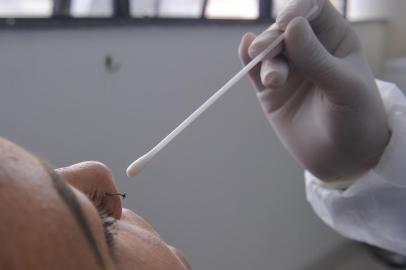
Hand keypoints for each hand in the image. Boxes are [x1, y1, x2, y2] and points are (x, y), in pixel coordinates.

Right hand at [239, 0, 389, 181]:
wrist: (342, 158)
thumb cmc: (356, 119)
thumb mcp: (344, 87)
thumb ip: (317, 59)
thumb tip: (291, 25)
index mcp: (335, 41)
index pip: (314, 10)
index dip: (298, 10)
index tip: (286, 24)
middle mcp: (310, 51)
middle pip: (285, 29)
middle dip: (273, 38)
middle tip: (266, 52)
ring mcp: (289, 70)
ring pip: (269, 50)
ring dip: (265, 59)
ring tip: (274, 82)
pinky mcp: (270, 90)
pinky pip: (255, 70)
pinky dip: (247, 61)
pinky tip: (245, 52)